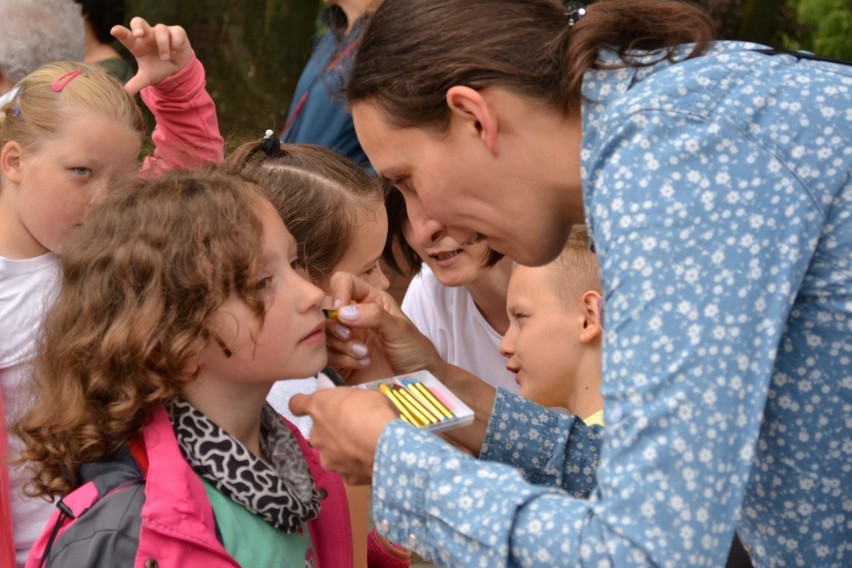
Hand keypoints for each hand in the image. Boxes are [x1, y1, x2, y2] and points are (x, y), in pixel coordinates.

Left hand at [111, 17, 193, 94]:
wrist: (178, 69)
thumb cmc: (159, 69)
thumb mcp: (147, 78)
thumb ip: (136, 84)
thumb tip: (125, 94)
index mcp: (137, 44)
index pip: (126, 35)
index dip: (120, 32)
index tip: (114, 31)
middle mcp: (148, 35)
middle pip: (139, 22)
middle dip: (138, 26)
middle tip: (138, 34)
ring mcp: (162, 31)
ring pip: (160, 30)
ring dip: (163, 45)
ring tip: (165, 57)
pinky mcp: (177, 32)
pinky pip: (175, 32)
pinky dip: (175, 42)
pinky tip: (175, 51)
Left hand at [290, 387, 396, 484]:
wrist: (387, 445)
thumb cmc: (374, 410)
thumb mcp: (366, 394)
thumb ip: (354, 403)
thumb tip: (359, 408)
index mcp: (318, 407)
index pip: (296, 404)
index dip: (302, 405)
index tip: (312, 407)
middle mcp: (316, 435)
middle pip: (318, 433)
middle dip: (331, 432)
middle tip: (353, 429)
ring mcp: (328, 459)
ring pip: (330, 454)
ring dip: (342, 451)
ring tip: (363, 449)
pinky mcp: (344, 477)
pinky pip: (348, 469)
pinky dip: (357, 466)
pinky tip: (371, 461)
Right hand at [325, 272, 443, 380]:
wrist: (415, 380)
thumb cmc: (414, 350)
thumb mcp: (400, 329)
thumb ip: (375, 316)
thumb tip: (343, 311)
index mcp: (369, 300)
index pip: (344, 282)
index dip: (338, 290)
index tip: (341, 308)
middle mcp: (353, 316)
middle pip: (327, 308)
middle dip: (336, 323)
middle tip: (350, 335)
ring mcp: (346, 338)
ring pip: (325, 333)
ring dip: (341, 344)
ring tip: (364, 353)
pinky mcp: (340, 359)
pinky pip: (327, 355)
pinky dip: (342, 360)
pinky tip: (362, 363)